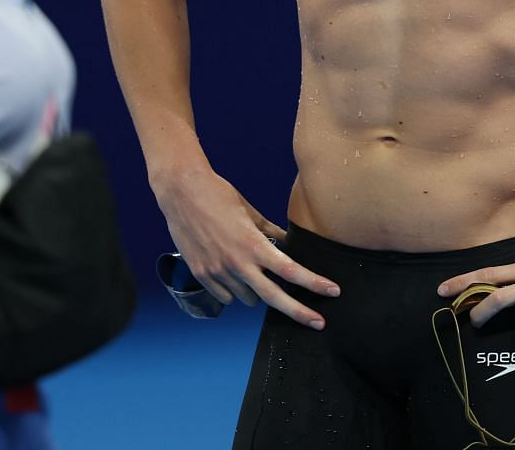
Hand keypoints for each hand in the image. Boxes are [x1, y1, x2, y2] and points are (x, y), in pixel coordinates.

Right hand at [155, 167, 339, 328]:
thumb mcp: (250, 211)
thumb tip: (288, 244)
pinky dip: (234, 291)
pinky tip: (234, 275)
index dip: (314, 283)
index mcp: (253, 243)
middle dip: (299, 312)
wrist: (180, 191)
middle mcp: (236, 262)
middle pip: (274, 297)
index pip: (290, 271)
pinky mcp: (201, 275)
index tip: (333, 291)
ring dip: (258, 293)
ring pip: (248, 299)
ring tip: (256, 275)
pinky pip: (226, 297)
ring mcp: (217, 271)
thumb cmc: (218, 194)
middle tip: (319, 323)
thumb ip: (270, 232)